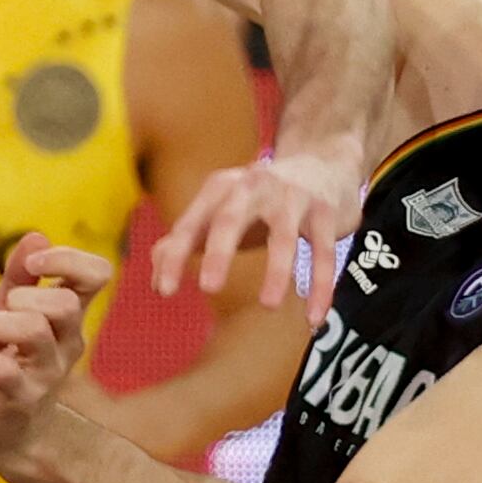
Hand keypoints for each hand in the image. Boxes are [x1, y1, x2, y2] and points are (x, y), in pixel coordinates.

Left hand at [0, 232, 115, 470]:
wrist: (7, 432)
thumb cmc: (9, 360)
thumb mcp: (8, 309)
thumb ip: (19, 273)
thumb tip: (36, 234)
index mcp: (68, 315)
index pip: (97, 274)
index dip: (67, 258)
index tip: (36, 264)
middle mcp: (66, 343)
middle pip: (63, 303)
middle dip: (24, 297)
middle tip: (6, 312)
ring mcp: (46, 374)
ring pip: (34, 331)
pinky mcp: (20, 401)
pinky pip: (3, 371)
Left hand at [147, 143, 367, 320]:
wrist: (323, 164)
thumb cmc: (260, 200)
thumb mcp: (221, 212)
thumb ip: (188, 240)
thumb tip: (155, 275)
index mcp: (220, 190)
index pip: (191, 224)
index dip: (175, 256)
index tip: (164, 291)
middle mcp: (253, 187)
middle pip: (231, 219)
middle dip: (219, 252)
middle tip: (208, 289)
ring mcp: (292, 198)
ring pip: (284, 237)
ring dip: (276, 271)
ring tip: (267, 306)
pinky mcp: (325, 213)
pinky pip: (323, 253)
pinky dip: (320, 287)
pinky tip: (313, 318)